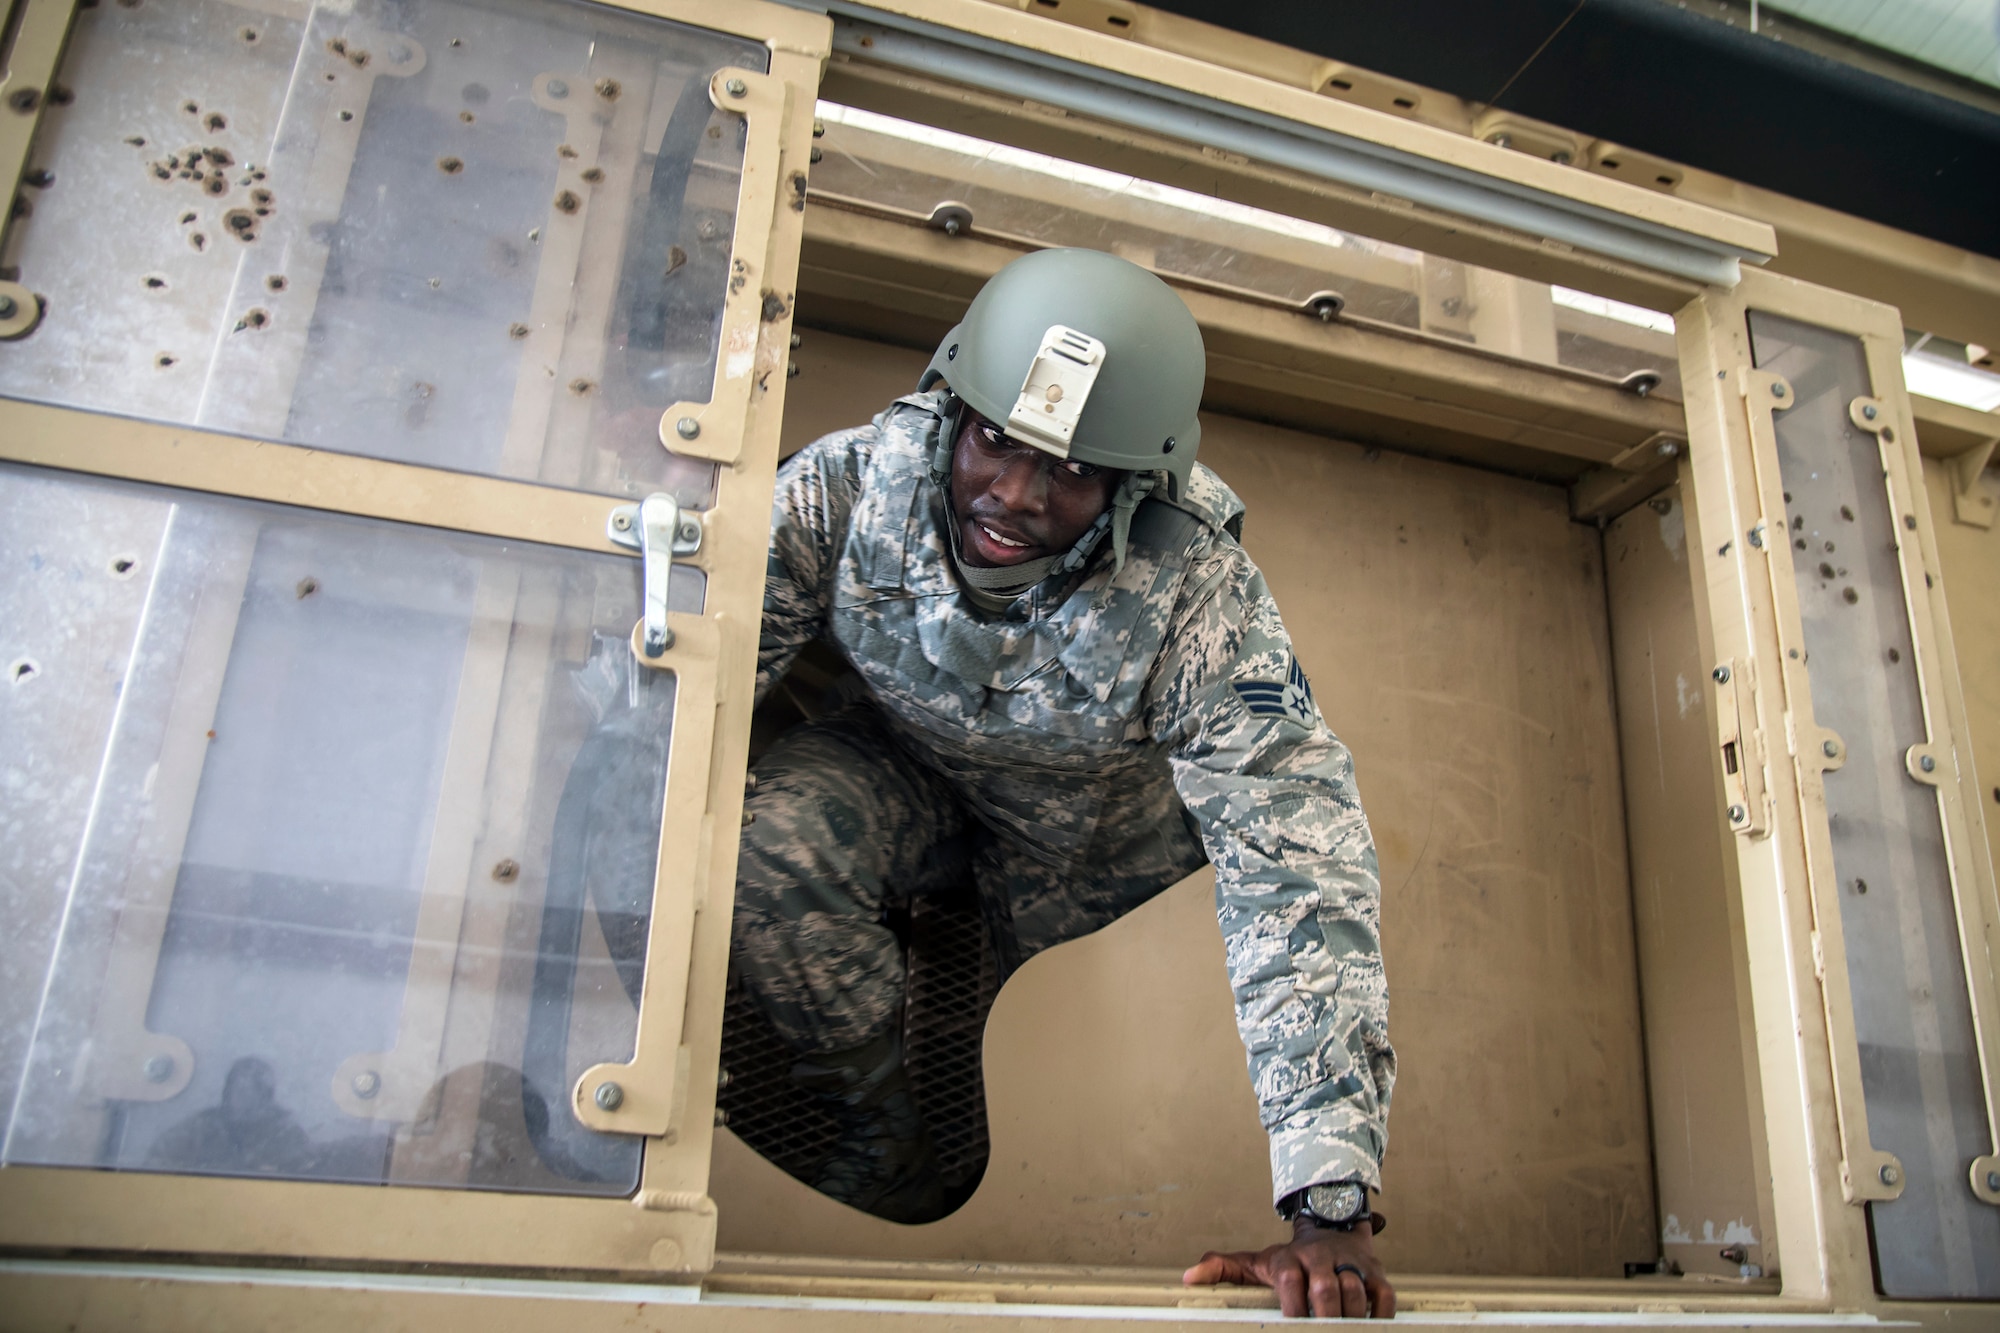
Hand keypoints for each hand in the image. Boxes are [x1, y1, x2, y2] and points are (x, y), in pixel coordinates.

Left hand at [1182, 1217, 1395, 1318]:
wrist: (1331, 1224)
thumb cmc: (1291, 1257)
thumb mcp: (1256, 1261)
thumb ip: (1223, 1269)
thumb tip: (1189, 1278)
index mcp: (1289, 1259)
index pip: (1290, 1282)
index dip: (1292, 1308)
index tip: (1292, 1326)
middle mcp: (1320, 1259)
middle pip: (1326, 1291)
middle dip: (1325, 1319)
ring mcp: (1350, 1264)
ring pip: (1355, 1293)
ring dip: (1351, 1318)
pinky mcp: (1375, 1272)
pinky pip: (1383, 1296)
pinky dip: (1380, 1315)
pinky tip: (1370, 1328)